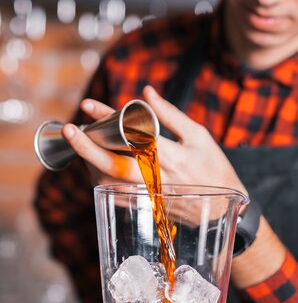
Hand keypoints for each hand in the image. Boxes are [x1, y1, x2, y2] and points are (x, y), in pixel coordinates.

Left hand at [62, 86, 246, 195]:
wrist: (223, 210)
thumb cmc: (215, 168)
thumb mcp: (199, 136)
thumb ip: (171, 114)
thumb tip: (146, 92)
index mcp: (172, 157)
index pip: (133, 134)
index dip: (108, 118)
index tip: (89, 105)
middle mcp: (158, 178)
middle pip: (114, 164)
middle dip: (87, 147)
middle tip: (70, 130)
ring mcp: (150, 195)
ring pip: (111, 181)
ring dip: (91, 162)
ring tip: (85, 143)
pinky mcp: (146, 206)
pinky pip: (116, 193)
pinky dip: (102, 177)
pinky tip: (98, 163)